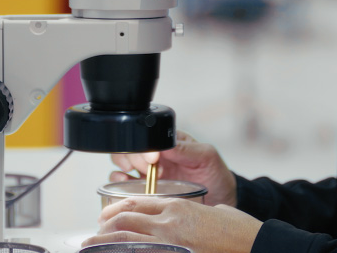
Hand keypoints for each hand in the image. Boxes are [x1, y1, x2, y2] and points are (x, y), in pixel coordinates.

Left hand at [84, 197, 260, 252]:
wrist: (255, 245)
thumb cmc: (240, 231)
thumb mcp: (214, 212)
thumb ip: (195, 213)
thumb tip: (188, 218)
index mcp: (179, 206)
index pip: (137, 202)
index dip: (118, 209)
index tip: (107, 217)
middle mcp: (169, 221)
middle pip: (125, 217)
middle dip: (105, 225)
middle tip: (93, 233)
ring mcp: (170, 241)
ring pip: (126, 237)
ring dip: (105, 241)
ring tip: (91, 245)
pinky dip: (124, 252)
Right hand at [110, 131, 236, 205]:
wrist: (218, 199)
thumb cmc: (215, 175)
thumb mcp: (207, 157)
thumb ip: (188, 149)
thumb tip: (166, 146)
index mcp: (169, 142)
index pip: (146, 136)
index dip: (145, 147)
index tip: (155, 159)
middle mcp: (155, 154)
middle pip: (130, 146)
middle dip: (134, 157)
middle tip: (150, 170)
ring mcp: (147, 170)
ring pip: (121, 160)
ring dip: (123, 166)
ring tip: (138, 175)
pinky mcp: (143, 186)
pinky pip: (122, 180)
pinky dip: (118, 180)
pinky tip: (126, 182)